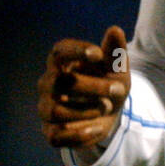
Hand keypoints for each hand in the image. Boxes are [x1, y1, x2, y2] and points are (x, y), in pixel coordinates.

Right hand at [37, 26, 130, 149]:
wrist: (108, 116)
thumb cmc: (108, 86)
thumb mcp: (117, 72)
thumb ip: (115, 53)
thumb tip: (115, 29)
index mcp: (62, 64)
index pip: (59, 52)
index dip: (76, 51)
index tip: (98, 54)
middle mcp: (48, 84)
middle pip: (59, 83)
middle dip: (92, 87)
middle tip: (117, 89)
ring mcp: (47, 108)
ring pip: (55, 111)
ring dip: (86, 111)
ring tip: (105, 108)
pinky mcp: (51, 132)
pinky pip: (57, 136)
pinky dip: (80, 134)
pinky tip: (98, 127)